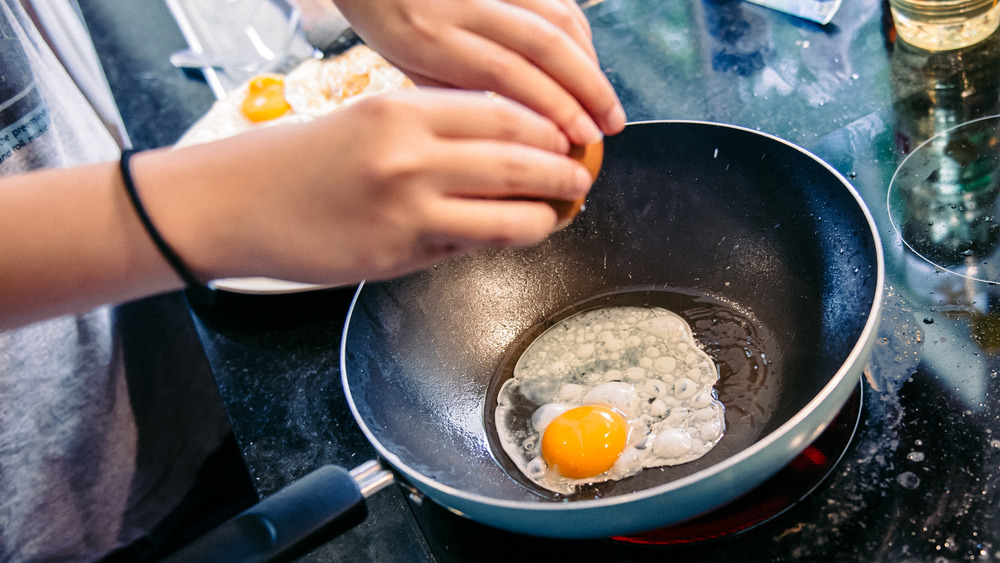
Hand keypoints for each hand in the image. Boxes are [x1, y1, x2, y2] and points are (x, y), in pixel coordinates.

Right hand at [138, 89, 593, 284]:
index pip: (500, 111)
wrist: (232, 203)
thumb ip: (430, 132)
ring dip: (544, 215)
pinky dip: (499, 241)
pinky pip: (468, 247)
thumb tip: (496, 152)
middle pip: (517, 158)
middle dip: (562, 171)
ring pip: (507, 213)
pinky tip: (514, 237)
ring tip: (561, 212)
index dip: (545, 126)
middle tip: (581, 177)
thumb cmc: (297, 161)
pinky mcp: (397, 253)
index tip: (566, 136)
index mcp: (402, 108)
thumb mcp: (366, 122)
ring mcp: (407, 207)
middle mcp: (410, 153)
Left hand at [331, 0, 624, 144]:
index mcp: (430, 37)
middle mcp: (462, 2)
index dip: (555, 107)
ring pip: (558, 17)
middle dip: (588, 90)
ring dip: (591, 63)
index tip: (581, 140)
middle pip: (544, 44)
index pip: (507, 74)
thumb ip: (457, 91)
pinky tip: (587, 61)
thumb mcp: (407, 66)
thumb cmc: (385, 19)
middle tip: (610, 128)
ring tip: (605, 102)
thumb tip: (517, 127)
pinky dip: (579, 31)